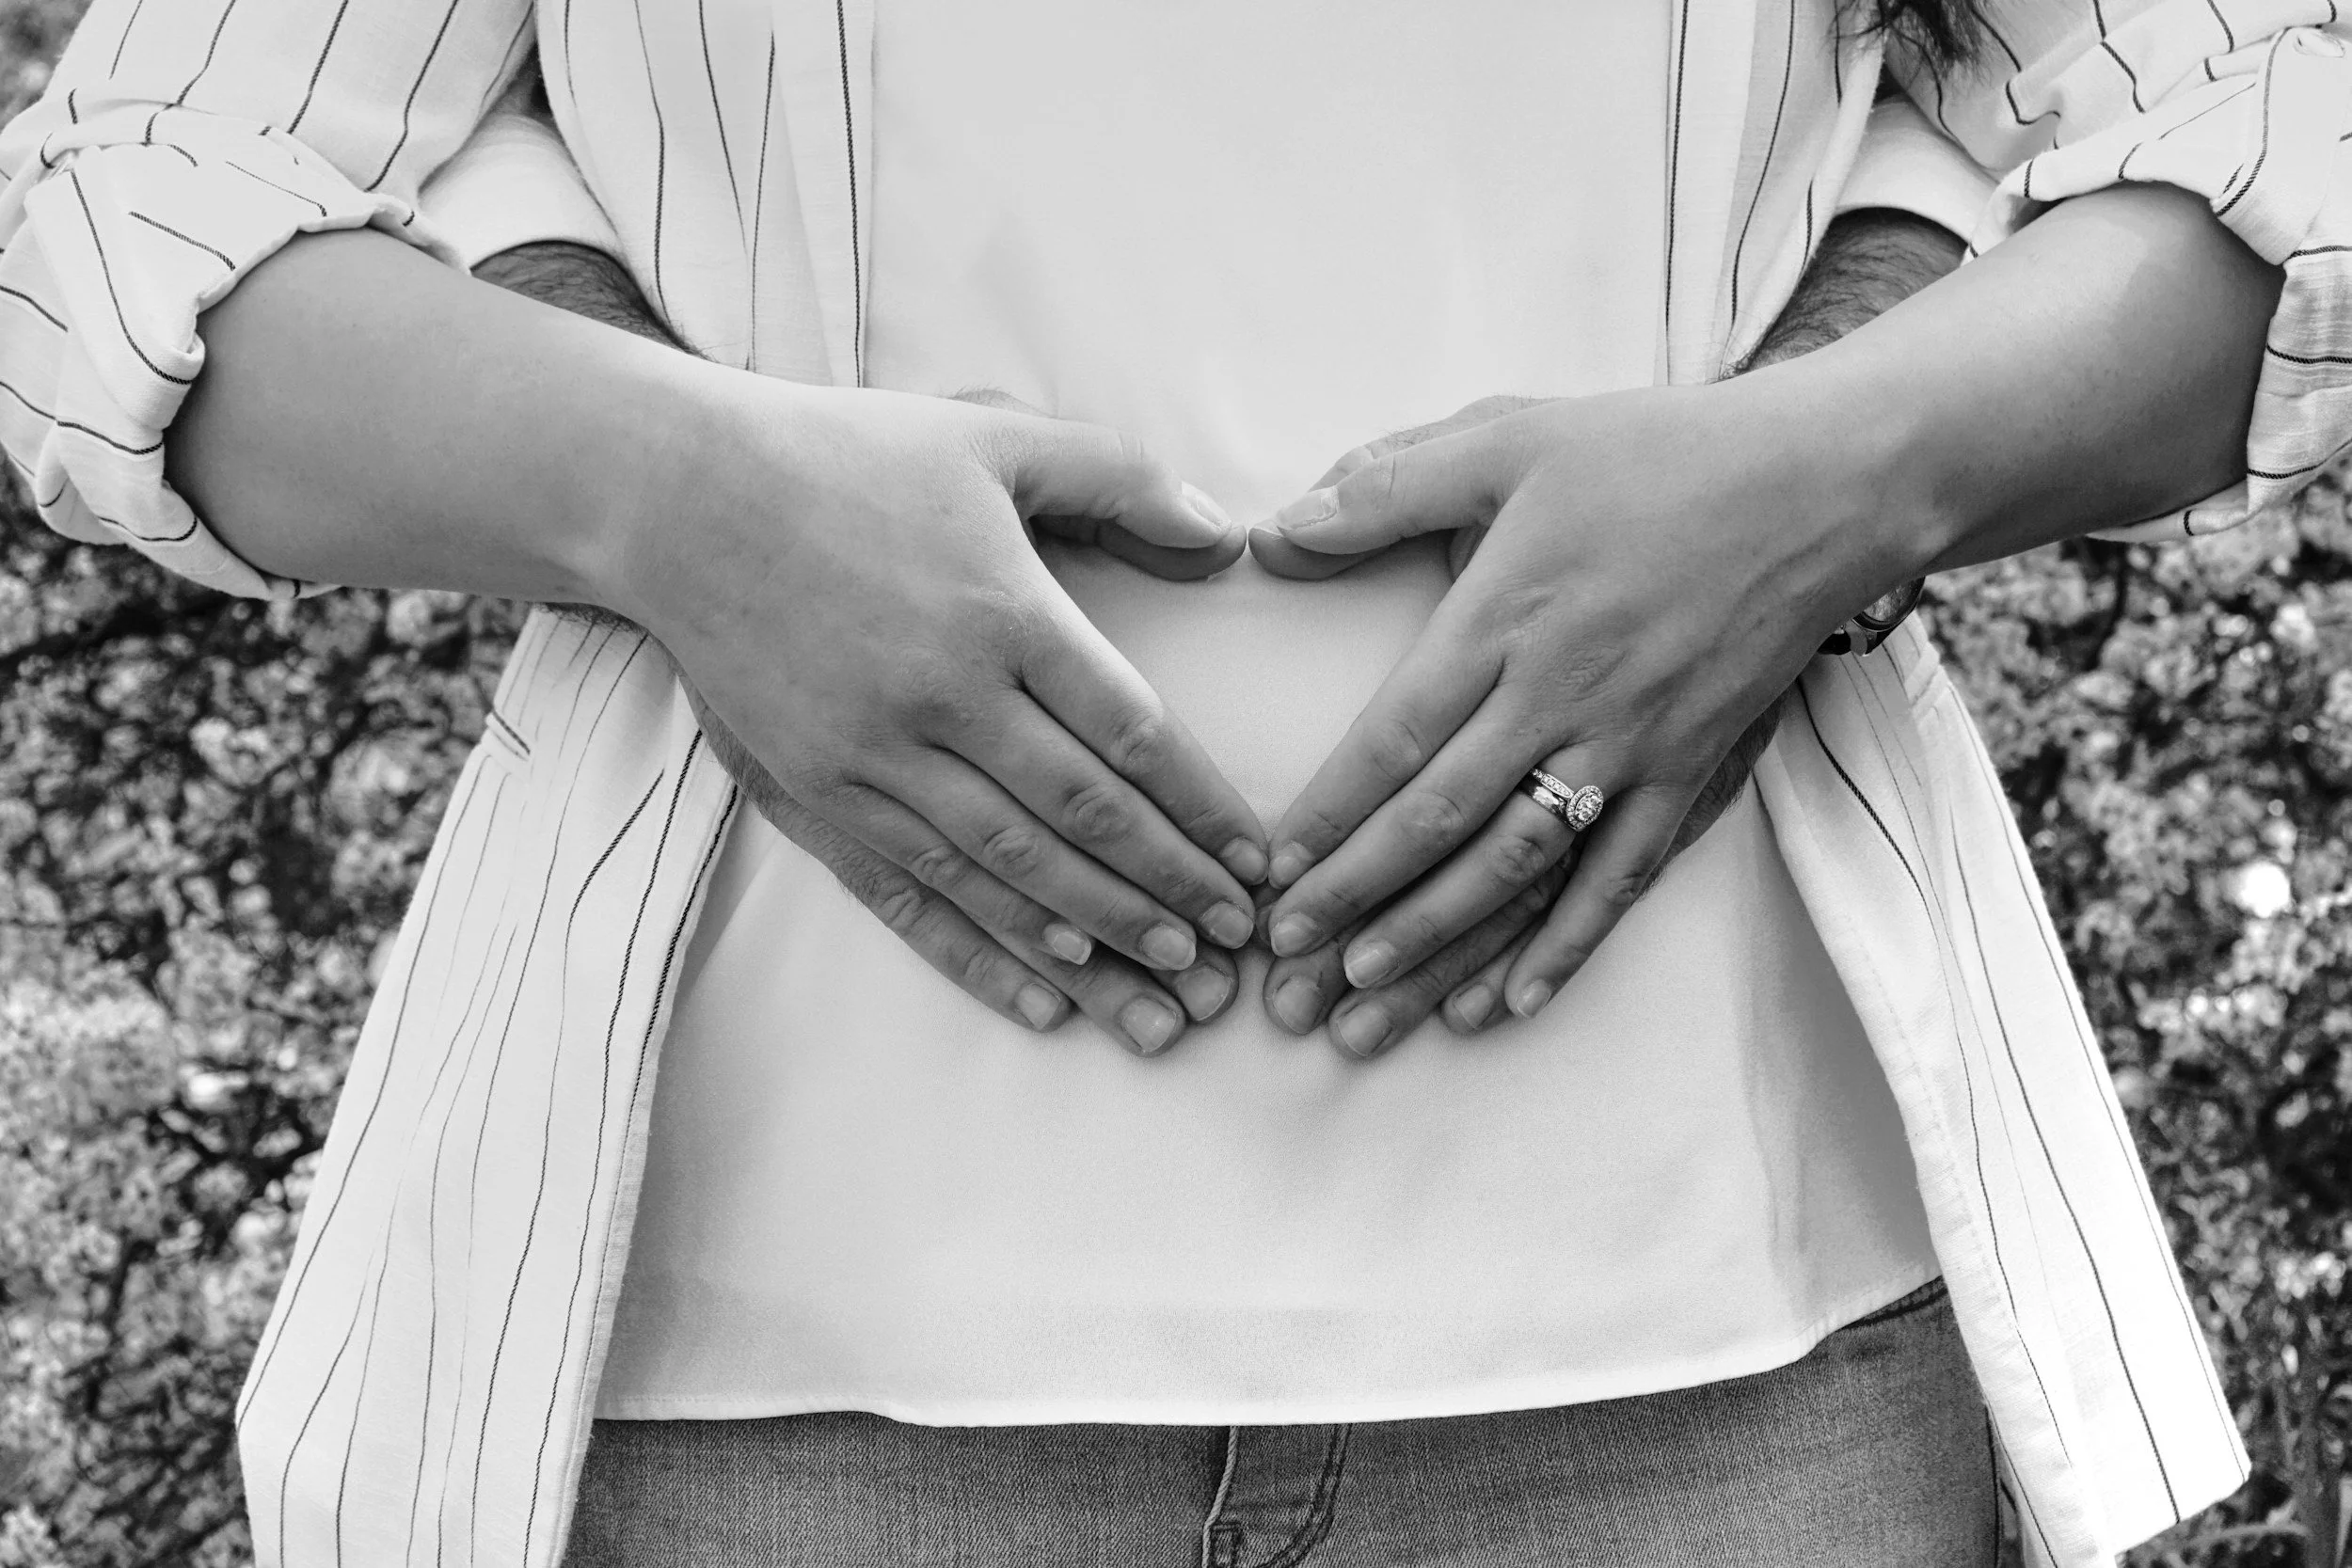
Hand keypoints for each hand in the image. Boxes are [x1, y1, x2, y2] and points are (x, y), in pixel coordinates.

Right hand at [592, 378, 1268, 1028]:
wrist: (676, 496)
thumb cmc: (847, 456)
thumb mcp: (996, 434)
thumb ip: (1121, 478)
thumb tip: (1227, 537)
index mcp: (1006, 613)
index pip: (1135, 737)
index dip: (1203, 812)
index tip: (1256, 864)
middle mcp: (947, 698)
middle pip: (1083, 819)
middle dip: (1169, 891)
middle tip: (1232, 948)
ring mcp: (874, 756)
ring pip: (1008, 872)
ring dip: (1098, 938)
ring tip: (1169, 991)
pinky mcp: (815, 791)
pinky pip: (911, 892)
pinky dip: (981, 950)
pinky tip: (1044, 996)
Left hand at [1254, 378, 1907, 1020]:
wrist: (1823, 483)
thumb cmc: (1657, 454)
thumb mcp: (1508, 440)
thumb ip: (1386, 486)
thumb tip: (1274, 534)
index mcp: (1503, 618)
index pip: (1393, 741)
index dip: (1328, 819)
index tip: (1271, 879)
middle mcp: (1559, 697)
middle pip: (1440, 822)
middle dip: (1356, 904)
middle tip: (1289, 975)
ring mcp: (1630, 746)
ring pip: (1518, 867)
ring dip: (1439, 945)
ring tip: (1369, 1011)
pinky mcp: (1691, 772)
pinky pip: (1620, 876)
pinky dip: (1565, 945)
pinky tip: (1510, 1003)